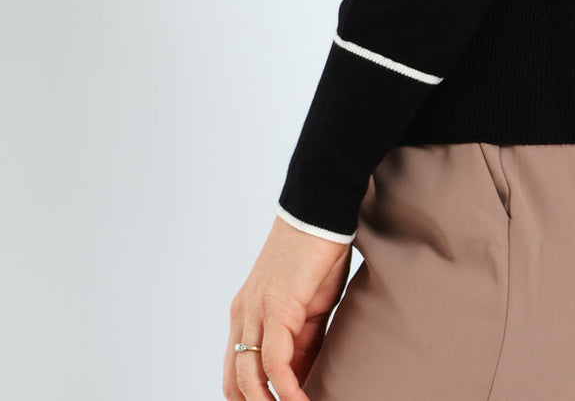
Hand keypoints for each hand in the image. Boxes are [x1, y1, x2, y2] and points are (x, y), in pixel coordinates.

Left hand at [224, 214, 352, 399]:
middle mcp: (243, 315)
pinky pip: (274, 361)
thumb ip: (300, 343)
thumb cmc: (317, 255)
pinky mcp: (276, 308)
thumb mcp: (307, 309)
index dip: (253, 400)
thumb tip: (300, 380)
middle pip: (235, 383)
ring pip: (249, 378)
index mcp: (246, 315)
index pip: (237, 374)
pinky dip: (287, 389)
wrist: (320, 211)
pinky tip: (302, 400)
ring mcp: (256, 312)